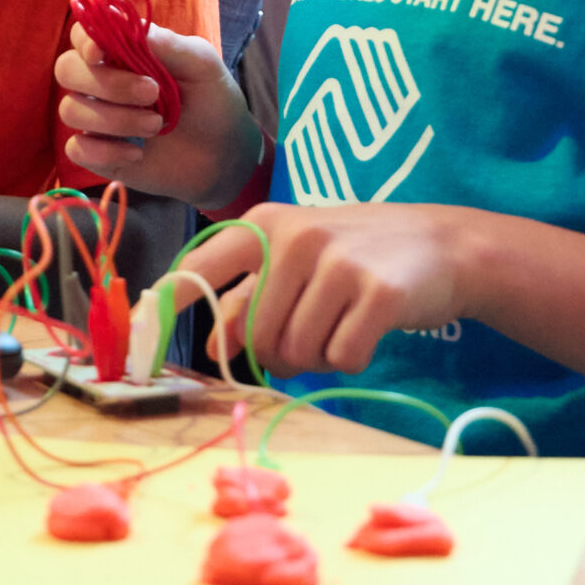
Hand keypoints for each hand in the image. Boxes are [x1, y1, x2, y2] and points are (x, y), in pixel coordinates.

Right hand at [55, 19, 258, 206]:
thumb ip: (166, 43)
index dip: (84, 39)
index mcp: (122, 51)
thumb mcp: (201, 65)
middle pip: (67, 69)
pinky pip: (76, 149)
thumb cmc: (212, 101)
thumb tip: (124, 23)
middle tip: (152, 93)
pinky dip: (105, 151)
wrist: (225, 155)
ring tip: (157, 126)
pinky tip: (139, 152)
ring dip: (114, 119)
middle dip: (106, 82)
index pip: (83, 34)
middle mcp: (102, 80)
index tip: (101, 52)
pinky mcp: (97, 153)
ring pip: (71, 109)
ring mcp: (96, 117)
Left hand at [167, 200, 474, 379]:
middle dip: (278, 353)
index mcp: (262, 225)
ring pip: (298, 351)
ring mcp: (338, 262)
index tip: (140, 341)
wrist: (444, 244)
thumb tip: (210, 344)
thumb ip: (249, 292)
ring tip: (343, 323)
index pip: (199, 270)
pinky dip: (352, 358)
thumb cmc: (355, 256)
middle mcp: (294, 237)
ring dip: (318, 355)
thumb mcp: (295, 257)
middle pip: (254, 335)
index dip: (167, 308)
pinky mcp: (379, 292)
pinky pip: (342, 356)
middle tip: (312, 333)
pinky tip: (369, 329)